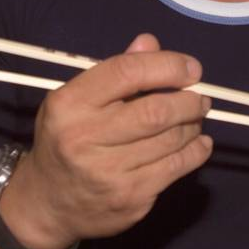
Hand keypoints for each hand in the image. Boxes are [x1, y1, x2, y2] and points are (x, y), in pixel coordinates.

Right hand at [0, 33, 212, 248]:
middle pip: (155, 111)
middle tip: (200, 97)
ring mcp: (108, 172)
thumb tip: (150, 43)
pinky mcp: (130, 198)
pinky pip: (175, 168)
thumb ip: (114, 71)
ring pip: (170, 140)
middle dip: (188, 101)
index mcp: (70, 104)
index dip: (167, 65)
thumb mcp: (76, 99)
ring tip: (196, 117)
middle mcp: (85, 137)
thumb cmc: (66, 140)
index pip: (127, 72)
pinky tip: (199, 143)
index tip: (191, 68)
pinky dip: (196, 151)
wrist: (47, 205)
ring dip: (193, 124)